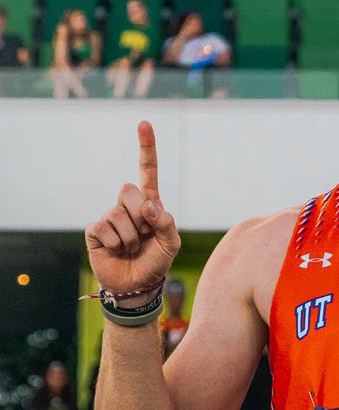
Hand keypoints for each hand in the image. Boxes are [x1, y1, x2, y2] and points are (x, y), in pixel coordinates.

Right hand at [85, 121, 179, 296]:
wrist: (137, 285)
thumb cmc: (156, 262)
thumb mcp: (171, 244)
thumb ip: (166, 223)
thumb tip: (148, 206)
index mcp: (150, 203)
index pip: (147, 171)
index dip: (146, 148)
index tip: (144, 123)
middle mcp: (128, 205)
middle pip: (128, 190)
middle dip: (139, 215)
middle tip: (142, 235)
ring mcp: (110, 216)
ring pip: (117, 212)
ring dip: (129, 236)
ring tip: (131, 248)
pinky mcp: (95, 230)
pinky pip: (103, 227)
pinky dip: (114, 243)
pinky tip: (116, 250)